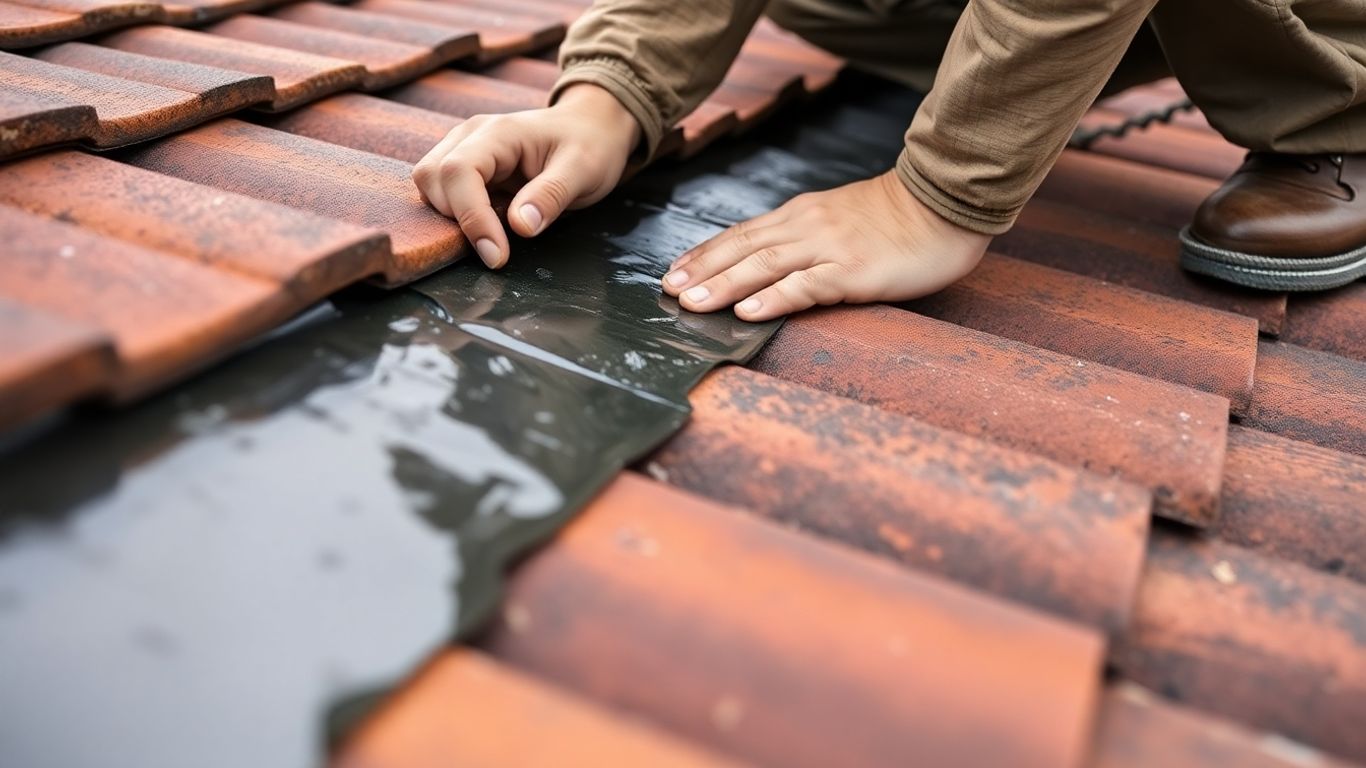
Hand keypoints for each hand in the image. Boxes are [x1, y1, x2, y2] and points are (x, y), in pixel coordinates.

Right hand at [413, 83, 640, 267]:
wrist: (591, 128)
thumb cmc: (590, 146)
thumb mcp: (584, 170)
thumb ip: (551, 195)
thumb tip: (520, 226)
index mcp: (499, 131)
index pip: (459, 171)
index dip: (471, 217)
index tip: (496, 256)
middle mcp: (471, 135)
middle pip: (433, 178)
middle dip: (458, 220)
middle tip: (497, 249)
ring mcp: (464, 149)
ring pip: (430, 185)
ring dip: (452, 218)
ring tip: (495, 233)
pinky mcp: (465, 167)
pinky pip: (443, 193)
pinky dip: (457, 215)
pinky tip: (491, 223)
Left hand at [662, 171, 990, 320]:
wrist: (946, 203)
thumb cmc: (897, 217)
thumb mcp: (840, 219)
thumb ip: (806, 236)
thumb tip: (771, 262)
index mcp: (801, 216)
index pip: (742, 235)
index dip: (706, 253)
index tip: (674, 271)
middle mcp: (806, 228)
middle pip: (743, 249)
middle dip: (702, 270)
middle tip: (667, 290)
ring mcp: (829, 248)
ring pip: (764, 265)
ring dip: (722, 284)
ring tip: (690, 302)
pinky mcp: (853, 271)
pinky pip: (805, 285)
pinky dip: (772, 298)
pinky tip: (747, 311)